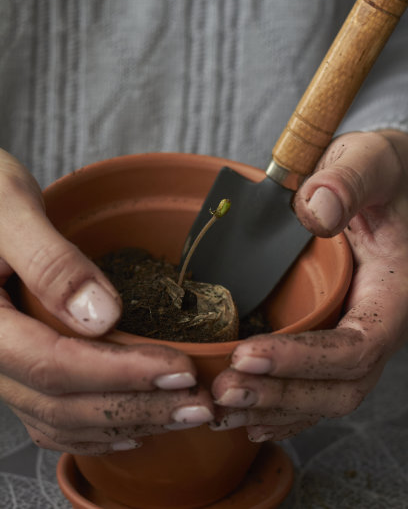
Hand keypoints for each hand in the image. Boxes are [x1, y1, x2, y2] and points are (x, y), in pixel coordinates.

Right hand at [0, 150, 212, 453]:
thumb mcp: (11, 210)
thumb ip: (49, 261)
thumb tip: (101, 316)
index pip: (54, 365)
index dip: (122, 374)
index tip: (180, 370)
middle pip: (62, 403)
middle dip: (136, 408)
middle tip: (198, 404)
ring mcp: (0, 365)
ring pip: (58, 418)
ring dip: (124, 423)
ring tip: (181, 414)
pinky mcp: (15, 361)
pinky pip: (48, 414)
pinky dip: (92, 428)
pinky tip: (131, 425)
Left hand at [211, 130, 407, 441]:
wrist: (390, 185)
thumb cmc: (382, 171)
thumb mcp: (369, 160)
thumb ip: (348, 180)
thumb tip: (316, 212)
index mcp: (395, 293)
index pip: (356, 348)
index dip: (302, 360)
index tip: (246, 354)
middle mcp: (381, 324)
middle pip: (339, 387)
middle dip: (281, 396)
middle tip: (222, 394)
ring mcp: (360, 333)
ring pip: (325, 394)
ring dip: (273, 408)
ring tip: (220, 410)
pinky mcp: (338, 333)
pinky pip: (316, 384)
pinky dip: (282, 404)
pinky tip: (247, 414)